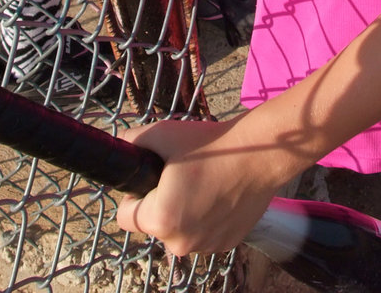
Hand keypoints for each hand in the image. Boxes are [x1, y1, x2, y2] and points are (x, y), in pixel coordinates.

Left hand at [115, 114, 279, 255]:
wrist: (260, 153)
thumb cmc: (211, 144)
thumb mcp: (163, 133)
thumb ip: (132, 139)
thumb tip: (120, 142)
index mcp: (161, 219)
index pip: (125, 216)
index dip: (137, 193)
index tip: (154, 176)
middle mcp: (180, 243)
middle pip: (154, 225)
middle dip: (162, 203)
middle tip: (183, 175)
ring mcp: (206, 247)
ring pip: (180, 231)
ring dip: (185, 213)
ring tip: (204, 182)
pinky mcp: (227, 244)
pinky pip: (204, 234)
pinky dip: (207, 218)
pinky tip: (220, 193)